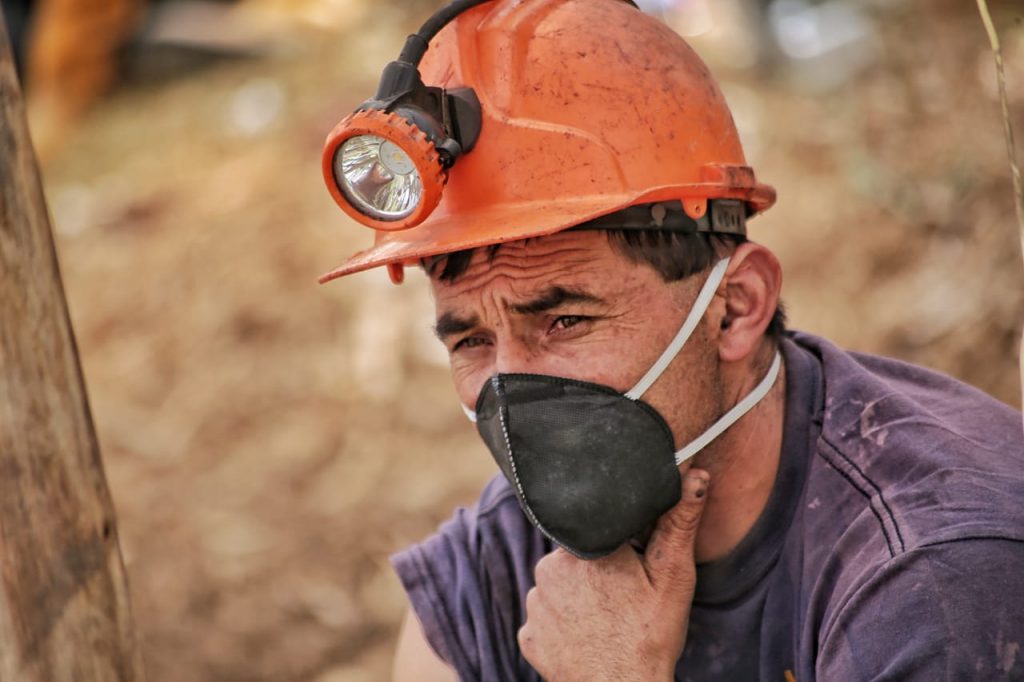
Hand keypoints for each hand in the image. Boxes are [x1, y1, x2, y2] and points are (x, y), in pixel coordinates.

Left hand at [518, 470, 709, 681]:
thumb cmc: (650, 636)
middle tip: (624, 596)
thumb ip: (679, 522)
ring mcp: (535, 603)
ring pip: (558, 587)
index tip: (630, 563)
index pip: (594, 529)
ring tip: (607, 618)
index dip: (615, 545)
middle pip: (576, 557)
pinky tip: (586, 636)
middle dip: (597, 570)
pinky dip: (563, 625)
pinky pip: (545, 619)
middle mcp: (550, 567)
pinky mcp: (528, 634)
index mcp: (585, 545)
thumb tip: (696, 476)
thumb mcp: (672, 577)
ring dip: (578, 598)